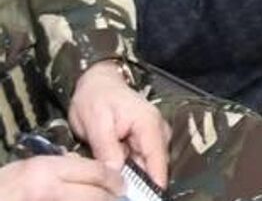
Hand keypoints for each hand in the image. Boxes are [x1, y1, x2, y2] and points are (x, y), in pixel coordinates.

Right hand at [0, 156, 124, 199]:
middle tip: (119, 197)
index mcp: (50, 170)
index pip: (97, 172)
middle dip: (111, 197)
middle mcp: (51, 189)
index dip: (114, 180)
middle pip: (96, 195)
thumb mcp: (30, 166)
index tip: (122, 184)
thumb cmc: (5, 183)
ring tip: (104, 200)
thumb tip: (88, 170)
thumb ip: (60, 166)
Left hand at [65, 62, 167, 188]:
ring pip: (147, 166)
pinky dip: (130, 172)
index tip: (145, 200)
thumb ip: (106, 149)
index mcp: (149, 125)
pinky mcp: (143, 141)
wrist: (96, 82)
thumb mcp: (96, 123)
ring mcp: (152, 136)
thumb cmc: (95, 99)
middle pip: (154, 166)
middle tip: (119, 194)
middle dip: (141, 184)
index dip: (154, 183)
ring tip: (115, 188)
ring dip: (134, 179)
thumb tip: (114, 174)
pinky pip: (140, 162)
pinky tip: (116, 178)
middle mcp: (157, 131)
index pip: (157, 160)